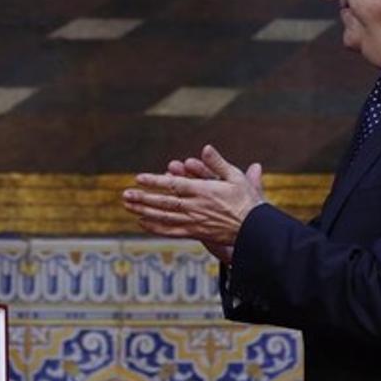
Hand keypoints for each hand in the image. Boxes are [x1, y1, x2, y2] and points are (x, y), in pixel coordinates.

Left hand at [123, 144, 265, 246]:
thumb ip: (217, 162)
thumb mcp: (235, 176)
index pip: (174, 185)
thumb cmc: (247, 200)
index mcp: (204, 191)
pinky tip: (143, 223)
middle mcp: (196, 207)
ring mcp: (194, 221)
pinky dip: (156, 228)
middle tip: (125, 194)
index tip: (139, 178)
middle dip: (143, 198)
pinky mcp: (196, 233)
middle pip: (164, 202)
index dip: (155, 181)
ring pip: (164, 217)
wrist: (255, 229)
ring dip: (144, 211)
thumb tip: (205, 148)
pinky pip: (172, 231)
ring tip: (128, 206)